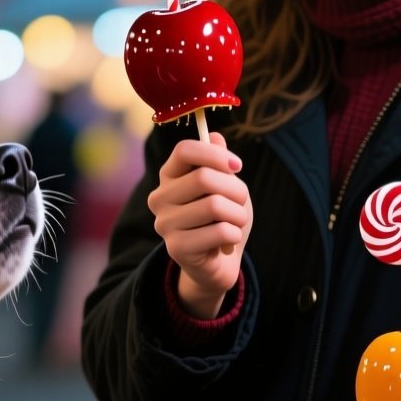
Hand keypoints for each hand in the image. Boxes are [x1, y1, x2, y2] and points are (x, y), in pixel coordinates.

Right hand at [147, 132, 251, 318]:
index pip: (185, 150)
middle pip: (204, 178)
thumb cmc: (222, 219)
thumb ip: (218, 162)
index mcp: (168, 176)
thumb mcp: (225, 186)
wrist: (217, 263)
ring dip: (238, 215)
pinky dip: (234, 236)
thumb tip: (215, 137)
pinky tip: (226, 243)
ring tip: (234, 224)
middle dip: (236, 190)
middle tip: (240, 203)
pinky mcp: (176, 248)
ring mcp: (164, 224)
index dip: (215, 154)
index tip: (236, 166)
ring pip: (215, 206)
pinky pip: (220, 231)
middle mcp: (159, 198)